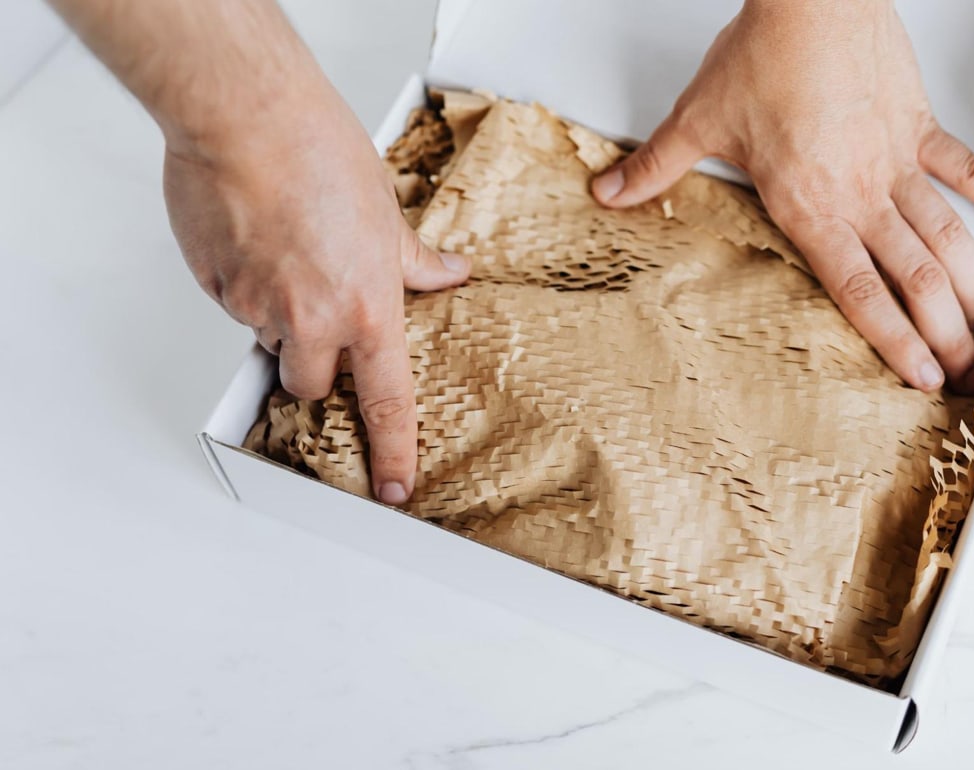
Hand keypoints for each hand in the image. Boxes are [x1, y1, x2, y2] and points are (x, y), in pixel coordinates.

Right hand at [164, 81, 469, 503]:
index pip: (388, 401)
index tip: (395, 488)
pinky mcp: (214, 287)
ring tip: (284, 253)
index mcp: (368, 309)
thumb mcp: (387, 212)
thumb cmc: (321, 151)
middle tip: (315, 314)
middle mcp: (314, 320)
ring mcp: (257, 307)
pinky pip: (230, 304)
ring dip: (276, 317)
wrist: (249, 115)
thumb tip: (449, 274)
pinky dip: (241, 281)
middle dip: (312, 364)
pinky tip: (254, 236)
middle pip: (310, 384)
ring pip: (266, 341)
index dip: (393, 451)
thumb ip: (414, 261)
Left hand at [592, 0, 973, 392]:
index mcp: (810, 206)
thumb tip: (610, 192)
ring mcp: (898, 164)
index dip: (894, 340)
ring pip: (948, 241)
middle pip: (914, 280)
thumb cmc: (766, 53)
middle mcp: (861, 194)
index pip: (858, 291)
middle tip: (965, 373)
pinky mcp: (921, 130)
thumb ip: (654, 168)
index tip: (919, 375)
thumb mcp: (698, 120)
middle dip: (945, 334)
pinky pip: (972, 176)